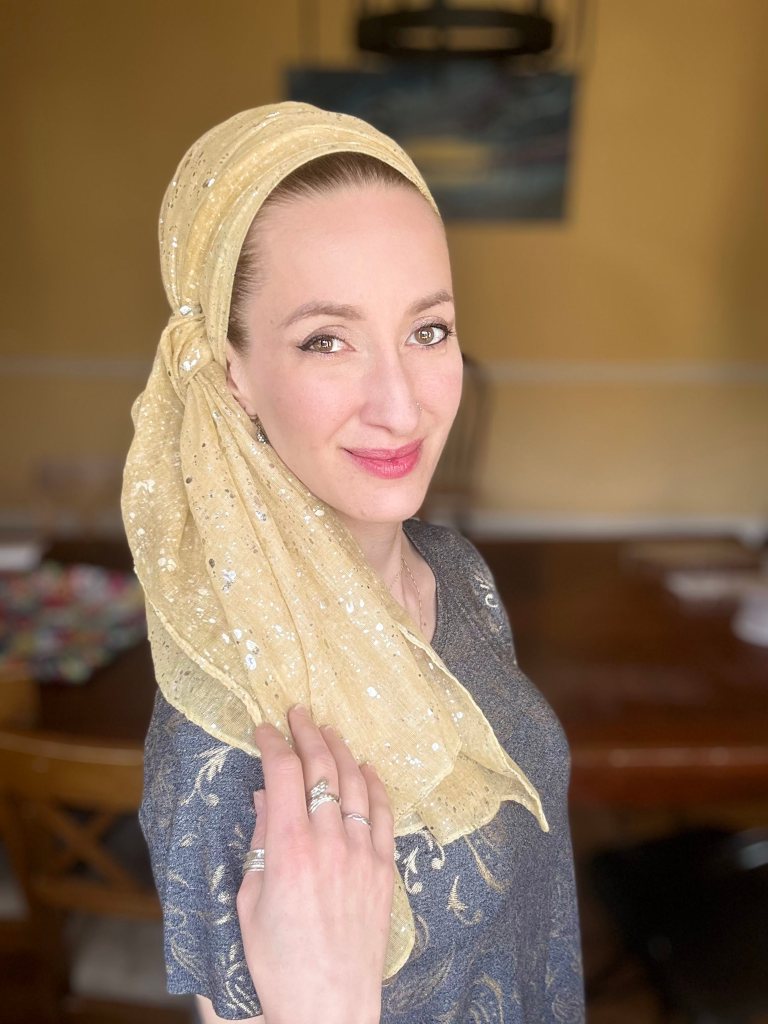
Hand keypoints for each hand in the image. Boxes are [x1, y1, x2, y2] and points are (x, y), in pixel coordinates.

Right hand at [237, 705, 394, 1023]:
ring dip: (341, 749)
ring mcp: (362, 853)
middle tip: (298, 711)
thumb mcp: (251, 901)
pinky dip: (376, 784)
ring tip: (328, 729)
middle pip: (322, 768)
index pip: (282, 773)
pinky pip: (385, 813)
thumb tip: (264, 797)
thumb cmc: (279, 961)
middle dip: (307, 732)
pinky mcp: (384, 869)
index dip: (272, 742)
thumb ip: (260, 841)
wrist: (328, 1005)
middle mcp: (329, 841)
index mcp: (288, 848)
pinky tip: (368, 767)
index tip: (263, 727)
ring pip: (355, 783)